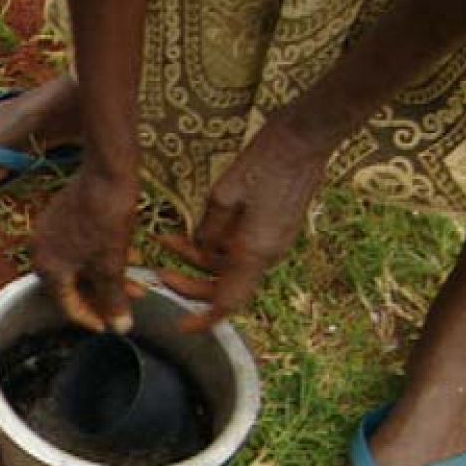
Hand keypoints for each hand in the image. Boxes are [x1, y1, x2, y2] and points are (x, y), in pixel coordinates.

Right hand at [33, 166, 144, 332]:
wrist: (106, 171)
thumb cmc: (106, 219)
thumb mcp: (111, 265)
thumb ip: (113, 299)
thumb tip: (120, 328)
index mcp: (47, 268)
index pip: (66, 306)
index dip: (91, 319)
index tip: (110, 327)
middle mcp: (40, 252)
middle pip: (73, 286)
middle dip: (104, 296)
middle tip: (127, 304)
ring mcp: (49, 232)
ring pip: (80, 266)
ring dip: (107, 277)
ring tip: (136, 281)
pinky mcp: (61, 217)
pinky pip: (79, 248)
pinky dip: (100, 257)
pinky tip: (126, 255)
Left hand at [157, 114, 329, 330]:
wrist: (306, 138)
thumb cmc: (266, 161)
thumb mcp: (224, 195)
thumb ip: (208, 230)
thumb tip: (201, 250)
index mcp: (255, 252)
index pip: (227, 302)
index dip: (203, 320)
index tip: (180, 327)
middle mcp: (267, 254)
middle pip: (223, 287)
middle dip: (189, 284)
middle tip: (159, 272)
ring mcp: (273, 242)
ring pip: (228, 268)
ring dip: (197, 260)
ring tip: (165, 241)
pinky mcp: (274, 229)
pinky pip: (240, 251)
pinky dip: (214, 246)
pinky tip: (192, 230)